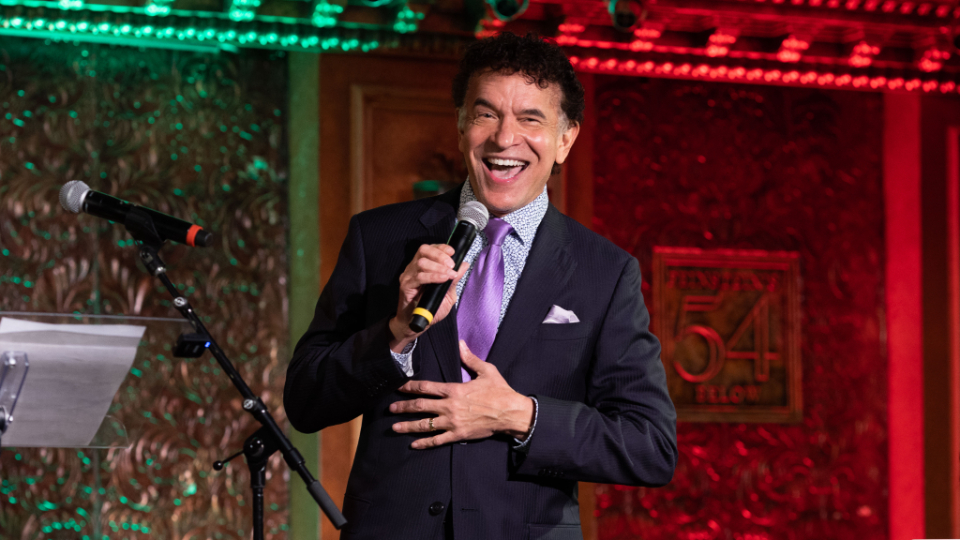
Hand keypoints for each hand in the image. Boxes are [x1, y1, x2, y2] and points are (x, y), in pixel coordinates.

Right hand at [389, 244, 469, 351]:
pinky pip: (419, 277)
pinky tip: (442, 279)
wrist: (418, 324)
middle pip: (424, 250)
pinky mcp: (405, 286)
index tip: (453, 252)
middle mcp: (414, 268)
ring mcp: (408, 276)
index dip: (442, 247)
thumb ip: (454, 279)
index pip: (430, 249)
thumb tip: (464, 264)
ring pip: (422, 263)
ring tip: (449, 275)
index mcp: (423, 266)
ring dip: (439, 267)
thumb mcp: (448, 293)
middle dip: (440, 255)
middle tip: (452, 265)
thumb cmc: (432, 308)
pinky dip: (433, 276)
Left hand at [389, 341, 534, 448]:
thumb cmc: (500, 391)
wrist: (510, 413)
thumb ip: (470, 358)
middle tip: (391, 409)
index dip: (410, 387)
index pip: (427, 387)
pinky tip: (414, 444)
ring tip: (395, 427)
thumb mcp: (486, 371)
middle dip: (404, 407)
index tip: (399, 387)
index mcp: (455, 390)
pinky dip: (425, 443)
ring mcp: (453, 422)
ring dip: (409, 426)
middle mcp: (450, 406)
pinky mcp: (459, 434)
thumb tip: (461, 344)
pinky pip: (438, 440)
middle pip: (421, 406)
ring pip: (426, 425)